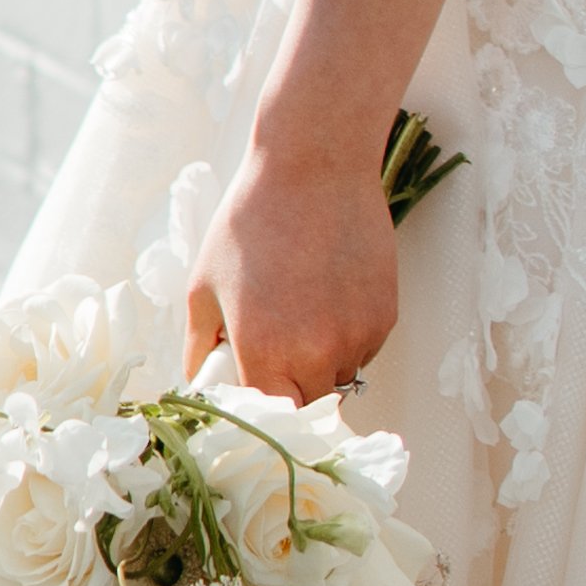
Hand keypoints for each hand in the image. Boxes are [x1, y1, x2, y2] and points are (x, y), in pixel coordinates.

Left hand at [184, 140, 398, 403]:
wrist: (314, 167)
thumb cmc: (252, 221)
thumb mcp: (204, 285)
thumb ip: (200, 344)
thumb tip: (199, 379)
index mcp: (265, 353)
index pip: (269, 417)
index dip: (262, 410)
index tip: (255, 395)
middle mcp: (317, 355)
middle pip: (309, 404)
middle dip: (292, 387)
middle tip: (277, 350)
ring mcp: (357, 338)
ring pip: (342, 378)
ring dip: (323, 364)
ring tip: (304, 313)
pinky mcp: (386, 317)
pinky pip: (366, 349)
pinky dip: (349, 337)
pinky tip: (330, 294)